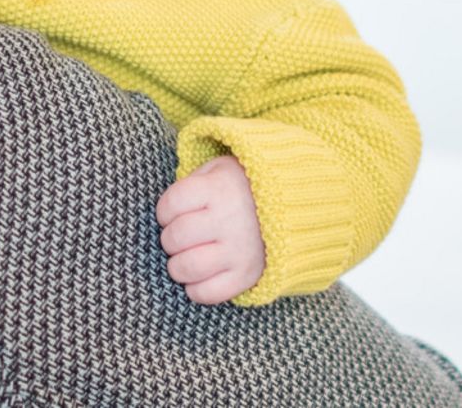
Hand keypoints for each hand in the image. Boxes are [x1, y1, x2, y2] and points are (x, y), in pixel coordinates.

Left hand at [156, 156, 266, 304]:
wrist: (297, 205)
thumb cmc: (246, 187)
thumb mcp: (221, 168)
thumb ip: (193, 182)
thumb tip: (167, 211)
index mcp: (219, 189)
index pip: (171, 204)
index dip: (164, 211)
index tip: (172, 213)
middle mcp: (229, 219)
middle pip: (176, 237)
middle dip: (170, 239)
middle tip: (180, 237)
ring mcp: (239, 250)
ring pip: (188, 267)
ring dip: (177, 265)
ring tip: (185, 258)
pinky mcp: (248, 275)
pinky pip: (208, 293)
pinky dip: (195, 289)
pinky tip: (199, 276)